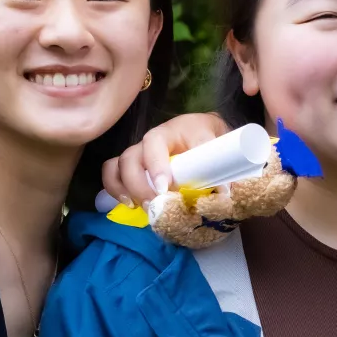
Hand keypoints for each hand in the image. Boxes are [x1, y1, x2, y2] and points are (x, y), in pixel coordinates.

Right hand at [100, 112, 231, 207]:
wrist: (204, 130)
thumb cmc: (210, 137)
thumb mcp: (218, 143)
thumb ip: (220, 164)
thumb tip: (224, 192)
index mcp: (172, 130)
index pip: (156, 142)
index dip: (157, 166)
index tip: (165, 188)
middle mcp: (150, 140)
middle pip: (132, 157)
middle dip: (139, 184)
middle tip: (154, 204)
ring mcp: (139, 152)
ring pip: (119, 165)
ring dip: (125, 187)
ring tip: (140, 206)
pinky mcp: (132, 164)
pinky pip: (112, 172)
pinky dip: (115, 188)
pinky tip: (128, 204)